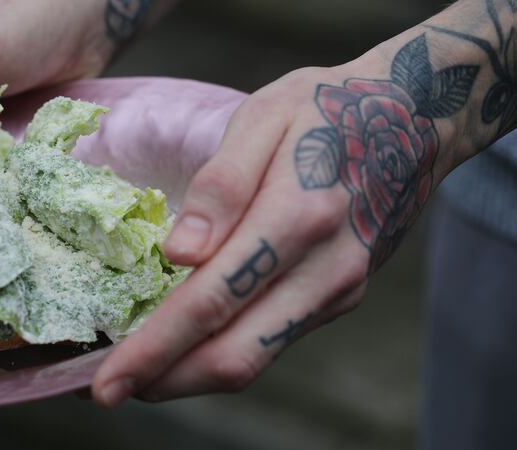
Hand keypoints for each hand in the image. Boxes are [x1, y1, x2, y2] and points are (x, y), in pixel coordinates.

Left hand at [92, 32, 470, 404]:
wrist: (413, 120)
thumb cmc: (326, 108)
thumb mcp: (266, 116)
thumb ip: (224, 185)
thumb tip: (178, 255)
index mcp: (297, 217)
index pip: (212, 301)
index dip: (153, 348)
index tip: (103, 383)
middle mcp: (324, 270)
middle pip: (235, 355)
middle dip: (163, 381)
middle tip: (106, 389)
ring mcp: (338, 291)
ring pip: (256, 359)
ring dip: (189, 376)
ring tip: (137, 372)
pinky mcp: (341, 297)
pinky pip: (274, 340)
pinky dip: (223, 353)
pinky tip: (188, 342)